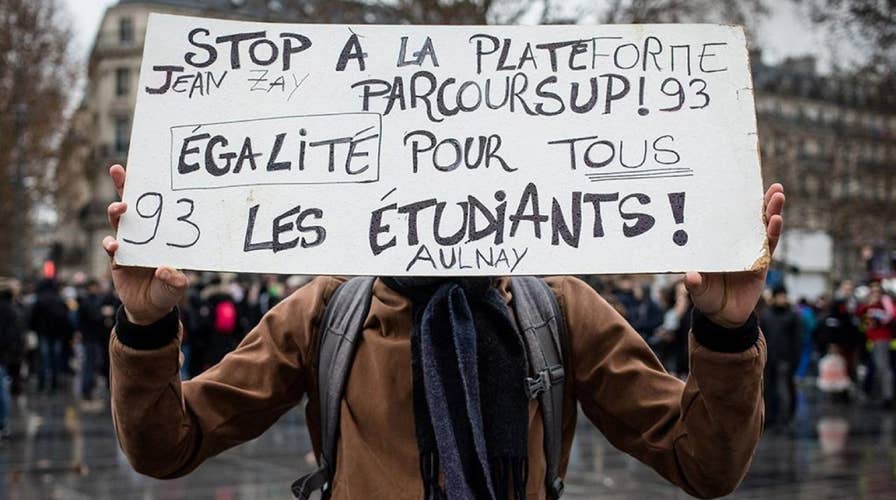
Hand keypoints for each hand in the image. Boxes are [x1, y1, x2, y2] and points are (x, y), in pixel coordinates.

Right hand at [102, 165, 188, 324]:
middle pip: (134, 206)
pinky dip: (111, 244)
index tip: (150, 171)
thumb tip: (165, 269)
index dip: (153, 190)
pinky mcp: (117, 259)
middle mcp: (146, 235)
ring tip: (120, 208)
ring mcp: (130, 245)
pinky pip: (112, 247)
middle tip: (119, 170)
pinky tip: (114, 245)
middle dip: (125, 186)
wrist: (150, 310)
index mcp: (164, 235)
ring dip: (116, 211)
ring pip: (120, 222)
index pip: (159, 208)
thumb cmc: (168, 292)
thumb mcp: (176, 288)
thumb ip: (174, 281)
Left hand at [684, 184, 784, 327]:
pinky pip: (769, 247)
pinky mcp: (761, 264)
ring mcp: (750, 252)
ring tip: (777, 196)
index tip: (738, 184)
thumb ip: (695, 283)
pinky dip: (773, 233)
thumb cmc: (706, 297)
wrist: (722, 316)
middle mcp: (735, 243)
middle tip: (769, 185)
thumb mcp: (697, 290)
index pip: (727, 219)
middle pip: (749, 219)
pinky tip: (777, 220)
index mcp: (718, 243)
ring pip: (762, 228)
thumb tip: (691, 275)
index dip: (734, 203)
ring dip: (771, 212)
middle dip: (759, 202)